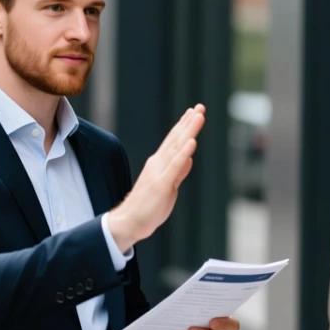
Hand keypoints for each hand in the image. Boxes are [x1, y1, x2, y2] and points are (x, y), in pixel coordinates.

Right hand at [108, 104, 205, 251]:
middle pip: (176, 139)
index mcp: (160, 164)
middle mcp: (158, 163)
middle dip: (189, 122)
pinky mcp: (161, 184)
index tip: (194, 112)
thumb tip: (188, 158)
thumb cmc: (148, 206)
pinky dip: (184, 153)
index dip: (184, 126)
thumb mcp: (169, 187)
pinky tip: (191, 141)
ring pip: (176, 148)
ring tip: (198, 116)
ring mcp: (159, 172)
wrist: (130, 222)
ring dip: (188, 131)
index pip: (174, 141)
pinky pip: (175, 166)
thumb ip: (178, 172)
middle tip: (200, 107)